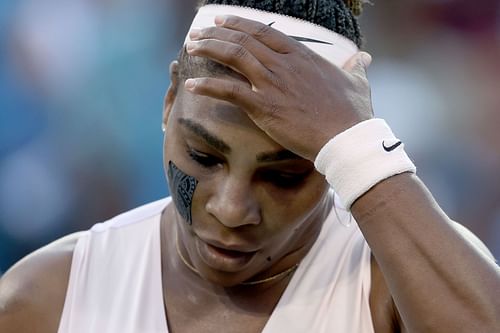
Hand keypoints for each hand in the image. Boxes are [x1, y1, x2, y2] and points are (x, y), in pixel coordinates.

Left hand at [184, 15, 373, 160]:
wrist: (346, 138)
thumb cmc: (352, 114)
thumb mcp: (357, 84)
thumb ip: (356, 68)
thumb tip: (364, 59)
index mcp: (301, 56)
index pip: (264, 31)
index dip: (240, 24)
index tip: (223, 21)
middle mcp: (284, 64)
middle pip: (244, 39)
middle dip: (217, 33)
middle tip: (199, 33)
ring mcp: (272, 83)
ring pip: (233, 56)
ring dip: (209, 49)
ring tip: (192, 47)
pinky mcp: (264, 107)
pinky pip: (229, 91)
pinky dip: (208, 85)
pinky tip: (191, 84)